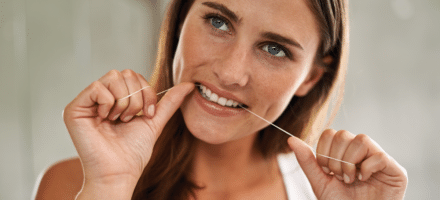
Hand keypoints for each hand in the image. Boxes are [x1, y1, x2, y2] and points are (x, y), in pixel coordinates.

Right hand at [63, 69, 193, 185]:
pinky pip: (96, 87)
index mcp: (115, 98)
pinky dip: (109, 103)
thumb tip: (189, 85)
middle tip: (130, 119)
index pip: (133, 75)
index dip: (146, 92)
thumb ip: (169, 102)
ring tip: (119, 120)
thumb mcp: (154, 121)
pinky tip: (106, 120)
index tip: (146, 115)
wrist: (120, 172)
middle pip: (124, 73)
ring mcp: (86, 102)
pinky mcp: (74, 109)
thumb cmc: (134, 152)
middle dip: (136, 98)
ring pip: (112, 77)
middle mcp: (99, 98)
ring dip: (124, 102)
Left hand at [288, 129, 407, 199]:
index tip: (327, 171)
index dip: (324, 151)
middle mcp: (362, 152)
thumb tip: (291, 139)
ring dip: (350, 163)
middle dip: (336, 159)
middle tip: (340, 177)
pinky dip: (367, 169)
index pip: (330, 133)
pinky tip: (365, 180)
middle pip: (343, 135)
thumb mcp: (320, 182)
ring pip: (361, 140)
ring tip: (351, 180)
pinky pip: (379, 155)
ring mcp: (379, 159)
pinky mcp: (395, 170)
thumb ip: (307, 161)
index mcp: (344, 152)